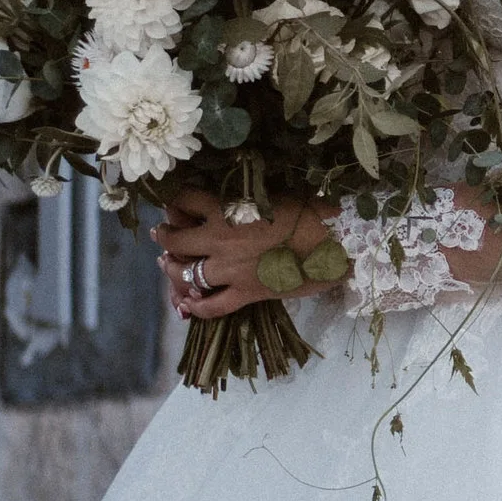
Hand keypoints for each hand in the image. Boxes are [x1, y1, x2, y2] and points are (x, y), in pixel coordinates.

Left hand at [151, 186, 325, 321]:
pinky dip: (197, 307)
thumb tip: (236, 198)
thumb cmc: (313, 213)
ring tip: (168, 263)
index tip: (176, 205)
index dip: (175, 203)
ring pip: (185, 274)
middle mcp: (220, 239)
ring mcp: (230, 270)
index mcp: (227, 208)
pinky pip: (211, 307)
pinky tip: (189, 304)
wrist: (337, 244)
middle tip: (164, 233)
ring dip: (172, 269)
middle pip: (176, 239)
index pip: (184, 201)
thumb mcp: (275, 194)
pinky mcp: (245, 294)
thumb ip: (248, 197)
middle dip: (166, 235)